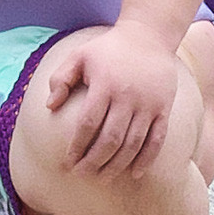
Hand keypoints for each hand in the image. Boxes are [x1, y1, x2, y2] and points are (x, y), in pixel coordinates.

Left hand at [44, 20, 181, 176]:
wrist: (149, 36)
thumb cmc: (109, 49)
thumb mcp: (80, 56)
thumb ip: (61, 79)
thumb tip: (50, 106)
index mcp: (105, 85)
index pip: (88, 124)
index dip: (77, 147)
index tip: (67, 163)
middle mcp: (128, 97)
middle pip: (110, 139)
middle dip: (94, 162)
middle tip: (81, 175)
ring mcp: (148, 105)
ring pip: (133, 144)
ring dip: (117, 165)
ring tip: (102, 178)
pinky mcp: (163, 109)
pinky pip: (156, 140)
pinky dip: (146, 160)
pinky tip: (134, 174)